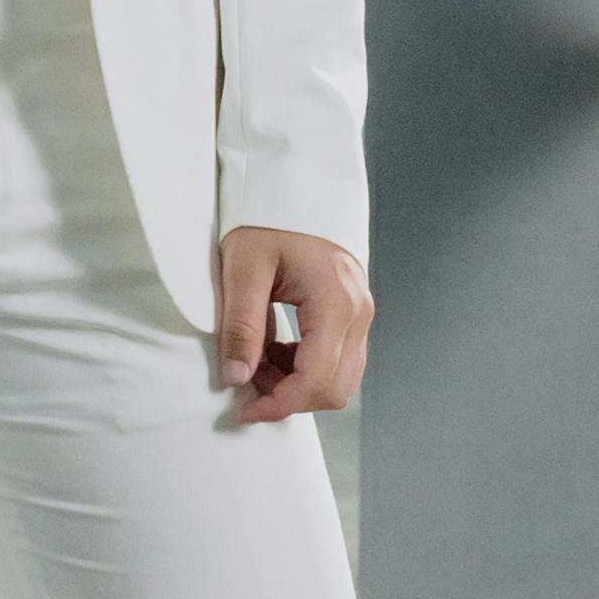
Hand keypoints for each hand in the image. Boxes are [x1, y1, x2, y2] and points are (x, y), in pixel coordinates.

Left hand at [215, 224, 372, 426]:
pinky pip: (338, 359)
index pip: (316, 379)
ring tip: (255, 361)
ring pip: (339, 378)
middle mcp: (359, 313)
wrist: (294, 187)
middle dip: (288, 397)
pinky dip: (305, 368)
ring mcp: (361, 314)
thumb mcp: (243, 267)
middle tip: (245, 381)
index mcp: (336, 302)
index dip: (280, 405)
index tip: (245, 411)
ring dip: (297, 385)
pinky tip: (273, 350)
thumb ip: (241, 325)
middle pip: (335, 388)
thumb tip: (236, 378)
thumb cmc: (266, 218)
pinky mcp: (353, 314)